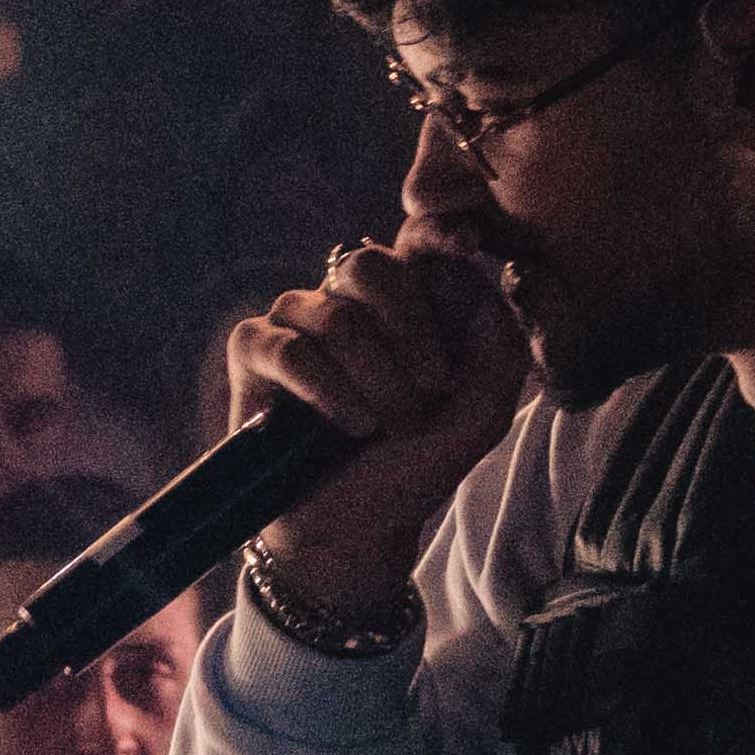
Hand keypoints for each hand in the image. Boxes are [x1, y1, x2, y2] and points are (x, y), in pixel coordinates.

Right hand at [217, 234, 527, 617]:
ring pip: (336, 317)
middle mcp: (346, 297)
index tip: (469, 243)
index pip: (415, 237)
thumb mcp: (481, 412)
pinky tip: (351, 424)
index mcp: (402, 297)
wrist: (360, 526)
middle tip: (432, 386)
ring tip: (384, 426)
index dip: (438, 228)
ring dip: (375, 378)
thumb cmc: (416, 461)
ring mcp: (295, 319)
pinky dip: (328, 391)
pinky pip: (290, 351)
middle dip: (410, 329)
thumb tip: (483, 281)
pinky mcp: (252, 350)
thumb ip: (501, 349)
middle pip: (370, 266)